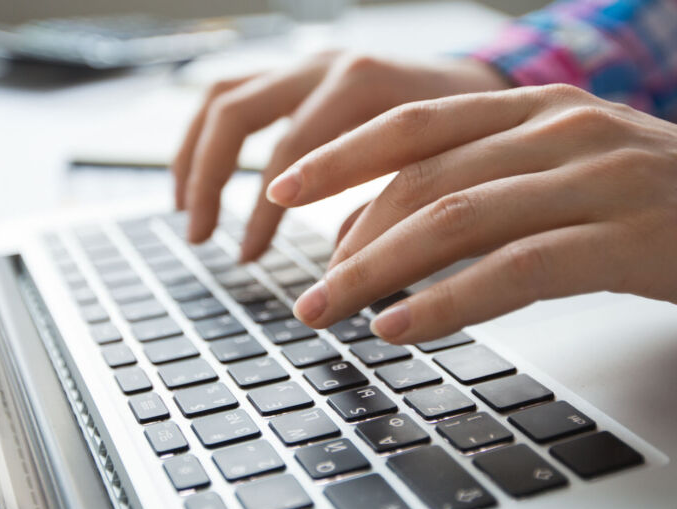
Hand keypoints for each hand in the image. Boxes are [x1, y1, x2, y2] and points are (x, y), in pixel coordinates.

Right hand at [172, 51, 508, 260]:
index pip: (290, 150)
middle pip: (238, 112)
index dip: (263, 210)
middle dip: (211, 178)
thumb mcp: (442, 173)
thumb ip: (390, 210)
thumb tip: (340, 275)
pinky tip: (204, 181)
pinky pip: (235, 94)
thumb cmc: (473, 139)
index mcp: (363, 85)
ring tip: (187, 211)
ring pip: (225, 97)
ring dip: (195, 155)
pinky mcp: (300, 74)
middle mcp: (327, 66)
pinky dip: (210, 139)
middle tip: (201, 237)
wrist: (489, 89)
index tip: (250, 257)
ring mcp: (309, 65)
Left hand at [265, 85, 676, 342]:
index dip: (342, 156)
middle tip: (305, 288)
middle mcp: (564, 127)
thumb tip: (415, 232)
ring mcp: (599, 178)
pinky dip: (447, 301)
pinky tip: (404, 328)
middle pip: (423, 174)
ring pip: (456, 217)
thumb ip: (508, 183)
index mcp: (546, 105)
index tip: (285, 191)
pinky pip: (514, 269)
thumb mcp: (586, 170)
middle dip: (347, 234)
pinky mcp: (631, 238)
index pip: (418, 121)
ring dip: (378, 271)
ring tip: (331, 312)